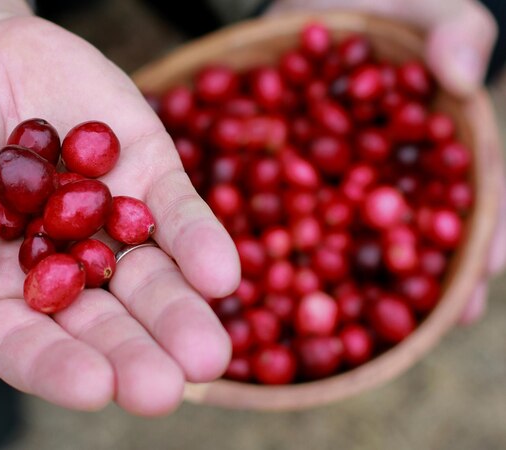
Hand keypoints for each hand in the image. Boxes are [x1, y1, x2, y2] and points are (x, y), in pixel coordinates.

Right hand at [0, 1, 238, 414]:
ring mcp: (110, 223)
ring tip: (210, 353)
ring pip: (150, 278)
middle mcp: (65, 270)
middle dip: (135, 355)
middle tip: (165, 389)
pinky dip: (199, 241)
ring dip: (180, 313)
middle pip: (103, 322)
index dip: (58, 367)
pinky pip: (178, 214)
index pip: (30, 344)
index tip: (94, 389)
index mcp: (0, 294)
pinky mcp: (147, 176)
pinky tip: (222, 274)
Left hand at [266, 0, 505, 323]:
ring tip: (353, 326)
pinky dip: (280, 251)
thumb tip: (461, 75)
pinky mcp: (280, 186)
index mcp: (427, 145)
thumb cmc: (370, 10)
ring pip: (346, 242)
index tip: (490, 265)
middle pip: (410, 234)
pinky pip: (278, 220)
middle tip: (429, 321)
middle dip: (425, 277)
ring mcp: (331, 188)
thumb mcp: (418, 3)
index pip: (468, 193)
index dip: (484, 230)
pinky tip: (274, 284)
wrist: (302, 13)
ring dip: (351, 283)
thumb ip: (450, 29)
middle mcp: (383, 178)